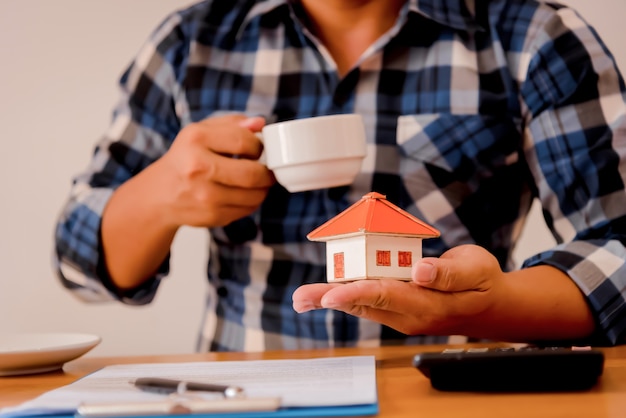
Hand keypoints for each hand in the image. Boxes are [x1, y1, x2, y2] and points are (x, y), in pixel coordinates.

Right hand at [146, 114, 275, 227]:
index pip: (243, 141)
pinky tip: (243, 194)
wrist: (160, 194)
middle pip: (252, 173)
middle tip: (267, 170)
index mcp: (196, 140)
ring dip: (262, 189)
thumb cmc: (186, 159)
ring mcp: (204, 195)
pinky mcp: (210, 216)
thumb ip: (232, 124)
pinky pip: (246, 210)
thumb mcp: (202, 132)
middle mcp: (197, 167)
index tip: (259, 149)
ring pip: (254, 195)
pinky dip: (251, 202)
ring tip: (256, 183)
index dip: (259, 146)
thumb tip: (260, 123)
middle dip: (266, 173)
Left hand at [292, 244, 505, 336]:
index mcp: (428, 304)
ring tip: (301, 298)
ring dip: (330, 300)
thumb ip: (448, 273)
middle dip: (331, 299)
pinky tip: (323, 295)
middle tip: (300, 298)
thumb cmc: (483, 282)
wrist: (488, 304)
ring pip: (362, 305)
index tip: (332, 294)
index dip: (357, 292)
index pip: (387, 295)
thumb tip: (419, 270)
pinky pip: (367, 301)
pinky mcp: (397, 307)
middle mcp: (409, 313)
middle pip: (365, 304)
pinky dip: (344, 296)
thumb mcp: (476, 270)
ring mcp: (401, 313)